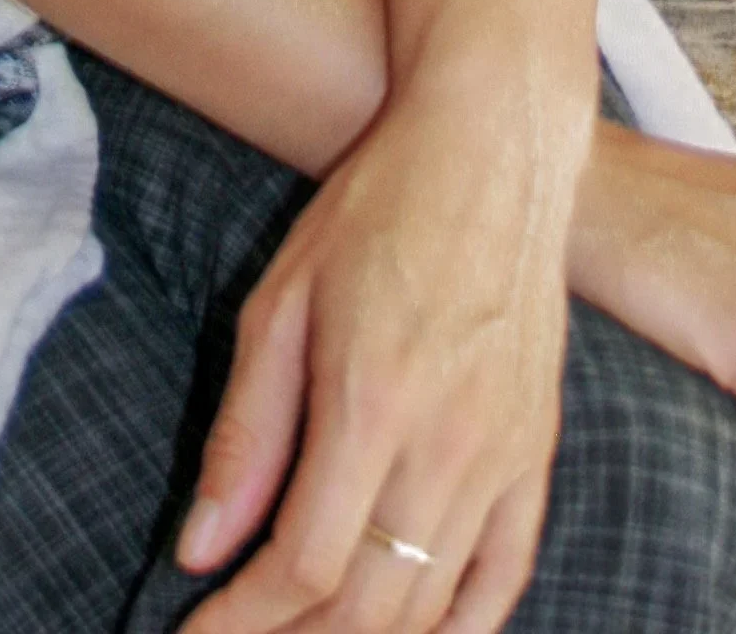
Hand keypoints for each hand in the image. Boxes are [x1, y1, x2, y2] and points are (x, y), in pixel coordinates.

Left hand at [177, 83, 586, 631]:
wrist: (492, 150)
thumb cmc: (375, 208)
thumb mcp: (280, 299)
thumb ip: (245, 433)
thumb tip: (201, 547)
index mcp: (371, 402)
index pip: (305, 565)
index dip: (242, 620)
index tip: (197, 633)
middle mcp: (448, 445)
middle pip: (369, 608)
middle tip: (240, 633)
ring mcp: (505, 456)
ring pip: (433, 608)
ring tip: (302, 631)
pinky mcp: (538, 452)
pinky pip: (505, 578)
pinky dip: (456, 627)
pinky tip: (409, 633)